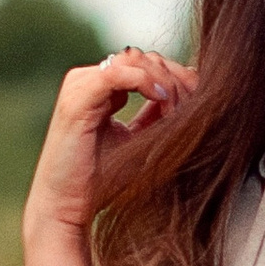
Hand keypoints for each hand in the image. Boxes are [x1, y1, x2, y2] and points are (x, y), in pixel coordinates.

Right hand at [24, 46, 196, 243]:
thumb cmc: (101, 182)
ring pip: (135, 61)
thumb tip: (191, 94)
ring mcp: (80, 86)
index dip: (177, 78)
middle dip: (176, 79)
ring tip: (176, 112)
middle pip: (145, 59)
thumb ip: (158, 116)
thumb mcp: (141, 142)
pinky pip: (117, 73)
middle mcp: (89, 80)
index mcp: (102, 89)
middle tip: (193, 107)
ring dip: (164, 82)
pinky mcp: (77, 98)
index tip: (200, 103)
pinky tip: (163, 102)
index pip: (147, 64)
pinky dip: (146, 82)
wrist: (65, 207)